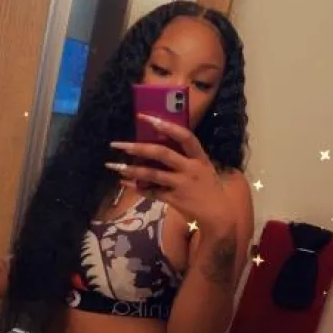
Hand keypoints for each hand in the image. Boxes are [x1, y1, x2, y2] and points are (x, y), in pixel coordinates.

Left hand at [107, 115, 234, 233]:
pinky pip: (152, 192)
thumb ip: (186, 158)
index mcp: (199, 158)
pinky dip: (138, 188)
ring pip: (152, 174)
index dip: (165, 125)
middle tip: (119, 144)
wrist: (219, 215)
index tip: (145, 117)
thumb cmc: (210, 189)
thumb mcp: (204, 169)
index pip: (184, 136)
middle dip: (138, 148)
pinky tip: (125, 183)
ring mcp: (182, 184)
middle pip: (162, 153)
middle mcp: (190, 169)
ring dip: (131, 170)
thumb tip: (162, 146)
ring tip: (114, 166)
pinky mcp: (175, 199)